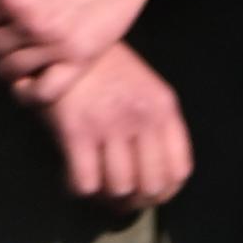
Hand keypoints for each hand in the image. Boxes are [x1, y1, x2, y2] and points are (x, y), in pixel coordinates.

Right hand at [42, 44, 193, 212]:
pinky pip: (85, 182)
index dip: (165, 193)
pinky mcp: (76, 130)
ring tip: (96, 187)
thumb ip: (155, 125)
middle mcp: (142, 117)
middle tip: (118, 201)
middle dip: (135, 202)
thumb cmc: (104, 70)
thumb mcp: (144, 89)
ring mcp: (109, 124)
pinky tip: (72, 177)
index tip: (149, 196)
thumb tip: (155, 182)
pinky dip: (78, 188)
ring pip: (119, 188)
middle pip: (151, 186)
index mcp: (163, 108)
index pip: (179, 170)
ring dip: (106, 197)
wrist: (64, 41)